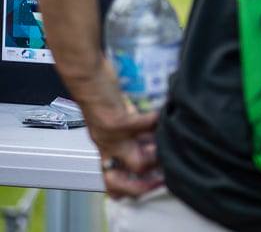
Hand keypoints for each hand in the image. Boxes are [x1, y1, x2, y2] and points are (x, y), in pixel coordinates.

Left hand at [81, 70, 161, 198]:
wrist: (87, 78)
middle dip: (146, 181)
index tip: (147, 183)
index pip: (110, 182)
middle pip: (123, 181)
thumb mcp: (116, 119)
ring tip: (167, 141)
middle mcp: (106, 146)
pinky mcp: (116, 121)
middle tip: (163, 170)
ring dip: (158, 153)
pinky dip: (157, 120)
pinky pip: (144, 126)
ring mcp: (110, 136)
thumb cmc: (102, 95)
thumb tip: (154, 138)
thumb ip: (130, 132)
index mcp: (106, 147)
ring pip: (137, 161)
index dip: (127, 190)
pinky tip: (163, 112)